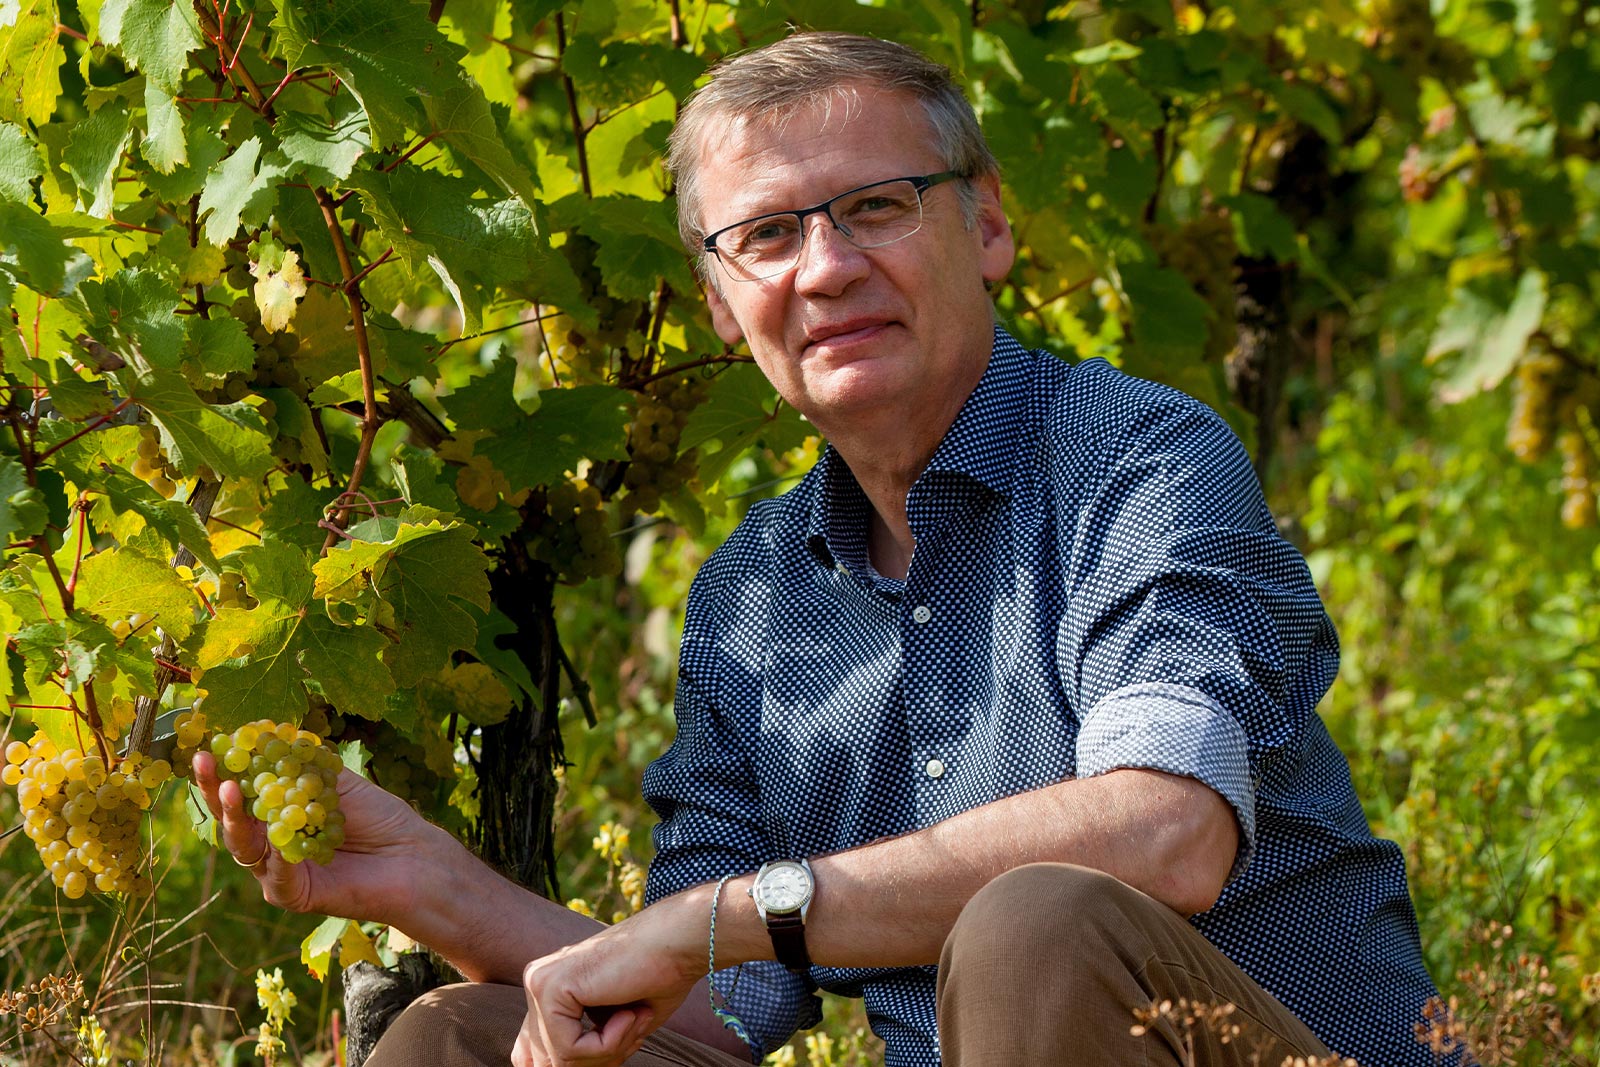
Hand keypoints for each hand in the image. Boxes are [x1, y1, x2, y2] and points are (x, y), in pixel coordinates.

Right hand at [192, 749, 439, 922]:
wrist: (415, 856)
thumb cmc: (379, 817)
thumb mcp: (339, 782)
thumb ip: (305, 765)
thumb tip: (269, 732)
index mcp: (278, 813)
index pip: (242, 790)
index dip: (224, 768)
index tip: (210, 743)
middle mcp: (270, 843)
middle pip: (232, 818)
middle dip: (215, 788)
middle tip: (204, 760)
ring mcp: (279, 871)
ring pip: (245, 848)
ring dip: (236, 818)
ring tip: (230, 788)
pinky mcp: (294, 895)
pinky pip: (277, 876)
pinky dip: (276, 857)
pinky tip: (275, 839)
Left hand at [512, 896, 705, 1066]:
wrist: (678, 942)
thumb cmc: (657, 978)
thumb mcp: (611, 1026)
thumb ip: (579, 1047)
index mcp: (549, 988)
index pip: (539, 1052)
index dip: (582, 1060)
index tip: (622, 1040)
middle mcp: (537, 982)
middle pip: (550, 1059)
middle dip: (598, 1057)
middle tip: (634, 1027)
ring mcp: (539, 983)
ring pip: (561, 1059)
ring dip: (609, 1050)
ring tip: (636, 1016)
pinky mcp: (549, 989)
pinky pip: (570, 1049)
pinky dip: (609, 1043)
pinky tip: (630, 1012)